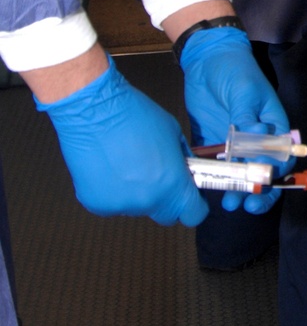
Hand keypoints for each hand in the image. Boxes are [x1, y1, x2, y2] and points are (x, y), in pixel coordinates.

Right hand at [37, 60, 207, 225]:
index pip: (193, 214)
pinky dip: (114, 190)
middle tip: (159, 177)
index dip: (194, 206)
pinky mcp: (96, 204)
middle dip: (166, 200)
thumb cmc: (134, 115)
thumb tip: (185, 172)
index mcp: (172, 184)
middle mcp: (147, 200)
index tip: (190, 198)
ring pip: (137, 208)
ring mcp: (120, 205)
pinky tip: (109, 167)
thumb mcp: (173, 134)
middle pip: (165, 214)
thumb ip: (181, 160)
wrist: (93, 111)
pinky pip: (113, 203)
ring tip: (128, 163)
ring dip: (137, 193)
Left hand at [178, 26, 288, 213]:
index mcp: (272, 125)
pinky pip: (217, 168)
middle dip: (259, 191)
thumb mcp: (245, 90)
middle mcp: (255, 140)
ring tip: (229, 204)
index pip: (282, 156)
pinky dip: (216, 181)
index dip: (277, 173)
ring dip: (238, 190)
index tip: (265, 182)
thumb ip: (248, 116)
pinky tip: (210, 190)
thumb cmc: (235, 70)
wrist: (205, 59)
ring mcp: (234, 144)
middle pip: (264, 171)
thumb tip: (256, 138)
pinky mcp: (212, 145)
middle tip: (248, 204)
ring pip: (241, 175)